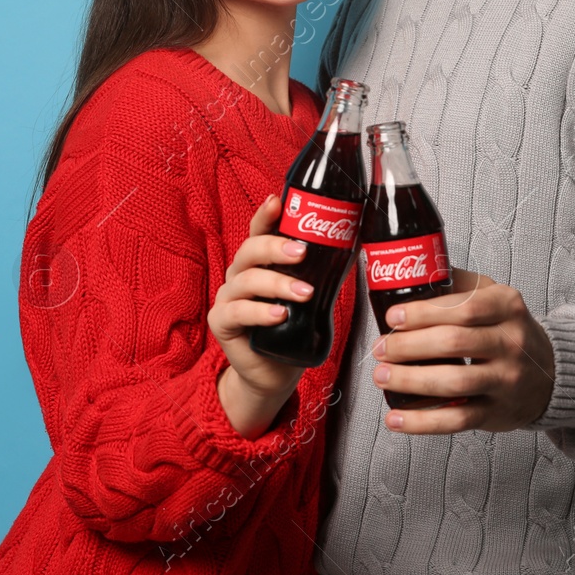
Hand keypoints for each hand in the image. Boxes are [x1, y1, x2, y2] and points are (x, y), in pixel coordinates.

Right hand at [207, 194, 311, 436]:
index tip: (277, 201)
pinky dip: (260, 311)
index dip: (265, 215)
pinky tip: (279, 315)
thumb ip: (321, 274)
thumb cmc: (293, 331)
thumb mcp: (311, 299)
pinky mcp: (221, 322)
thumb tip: (353, 246)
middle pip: (249, 250)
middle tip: (303, 253)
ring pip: (246, 280)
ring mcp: (227, 298)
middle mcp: (239, 275)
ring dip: (278, 283)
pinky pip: (237, 311)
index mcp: (259, 263)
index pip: (258, 231)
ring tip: (304, 294)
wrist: (275, 373)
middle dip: (276, 248)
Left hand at [369, 268, 555, 433]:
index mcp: (507, 306)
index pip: (463, 308)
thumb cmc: (509, 331)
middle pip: (453, 343)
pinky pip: (456, 418)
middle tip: (381, 348)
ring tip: (382, 376)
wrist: (550, 374)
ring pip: (454, 382)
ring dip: (410, 381)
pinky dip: (422, 422)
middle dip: (408, 346)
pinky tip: (395, 418)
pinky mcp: (496, 412)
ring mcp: (506, 380)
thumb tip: (410, 274)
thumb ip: (458, 284)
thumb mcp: (495, 297)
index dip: (423, 313)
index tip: (393, 317)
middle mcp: (511, 342)